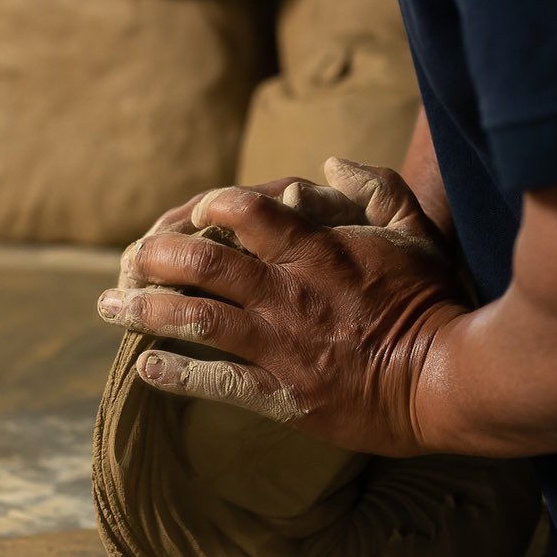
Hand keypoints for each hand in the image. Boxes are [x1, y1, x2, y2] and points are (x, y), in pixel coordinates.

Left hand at [99, 158, 471, 455]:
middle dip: (156, 257)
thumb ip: (378, 188)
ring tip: (108, 307)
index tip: (191, 215)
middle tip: (131, 260)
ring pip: (195, 319)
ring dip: (144, 310)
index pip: (241, 212)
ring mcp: (279, 345)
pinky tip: (145, 366)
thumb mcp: (416, 232)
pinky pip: (215, 382)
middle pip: (201, 264)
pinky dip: (175, 374)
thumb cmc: (435, 303)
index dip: (205, 208)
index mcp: (314, 251)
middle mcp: (286, 293)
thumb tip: (334, 162)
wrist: (448, 380)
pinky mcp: (282, 394)